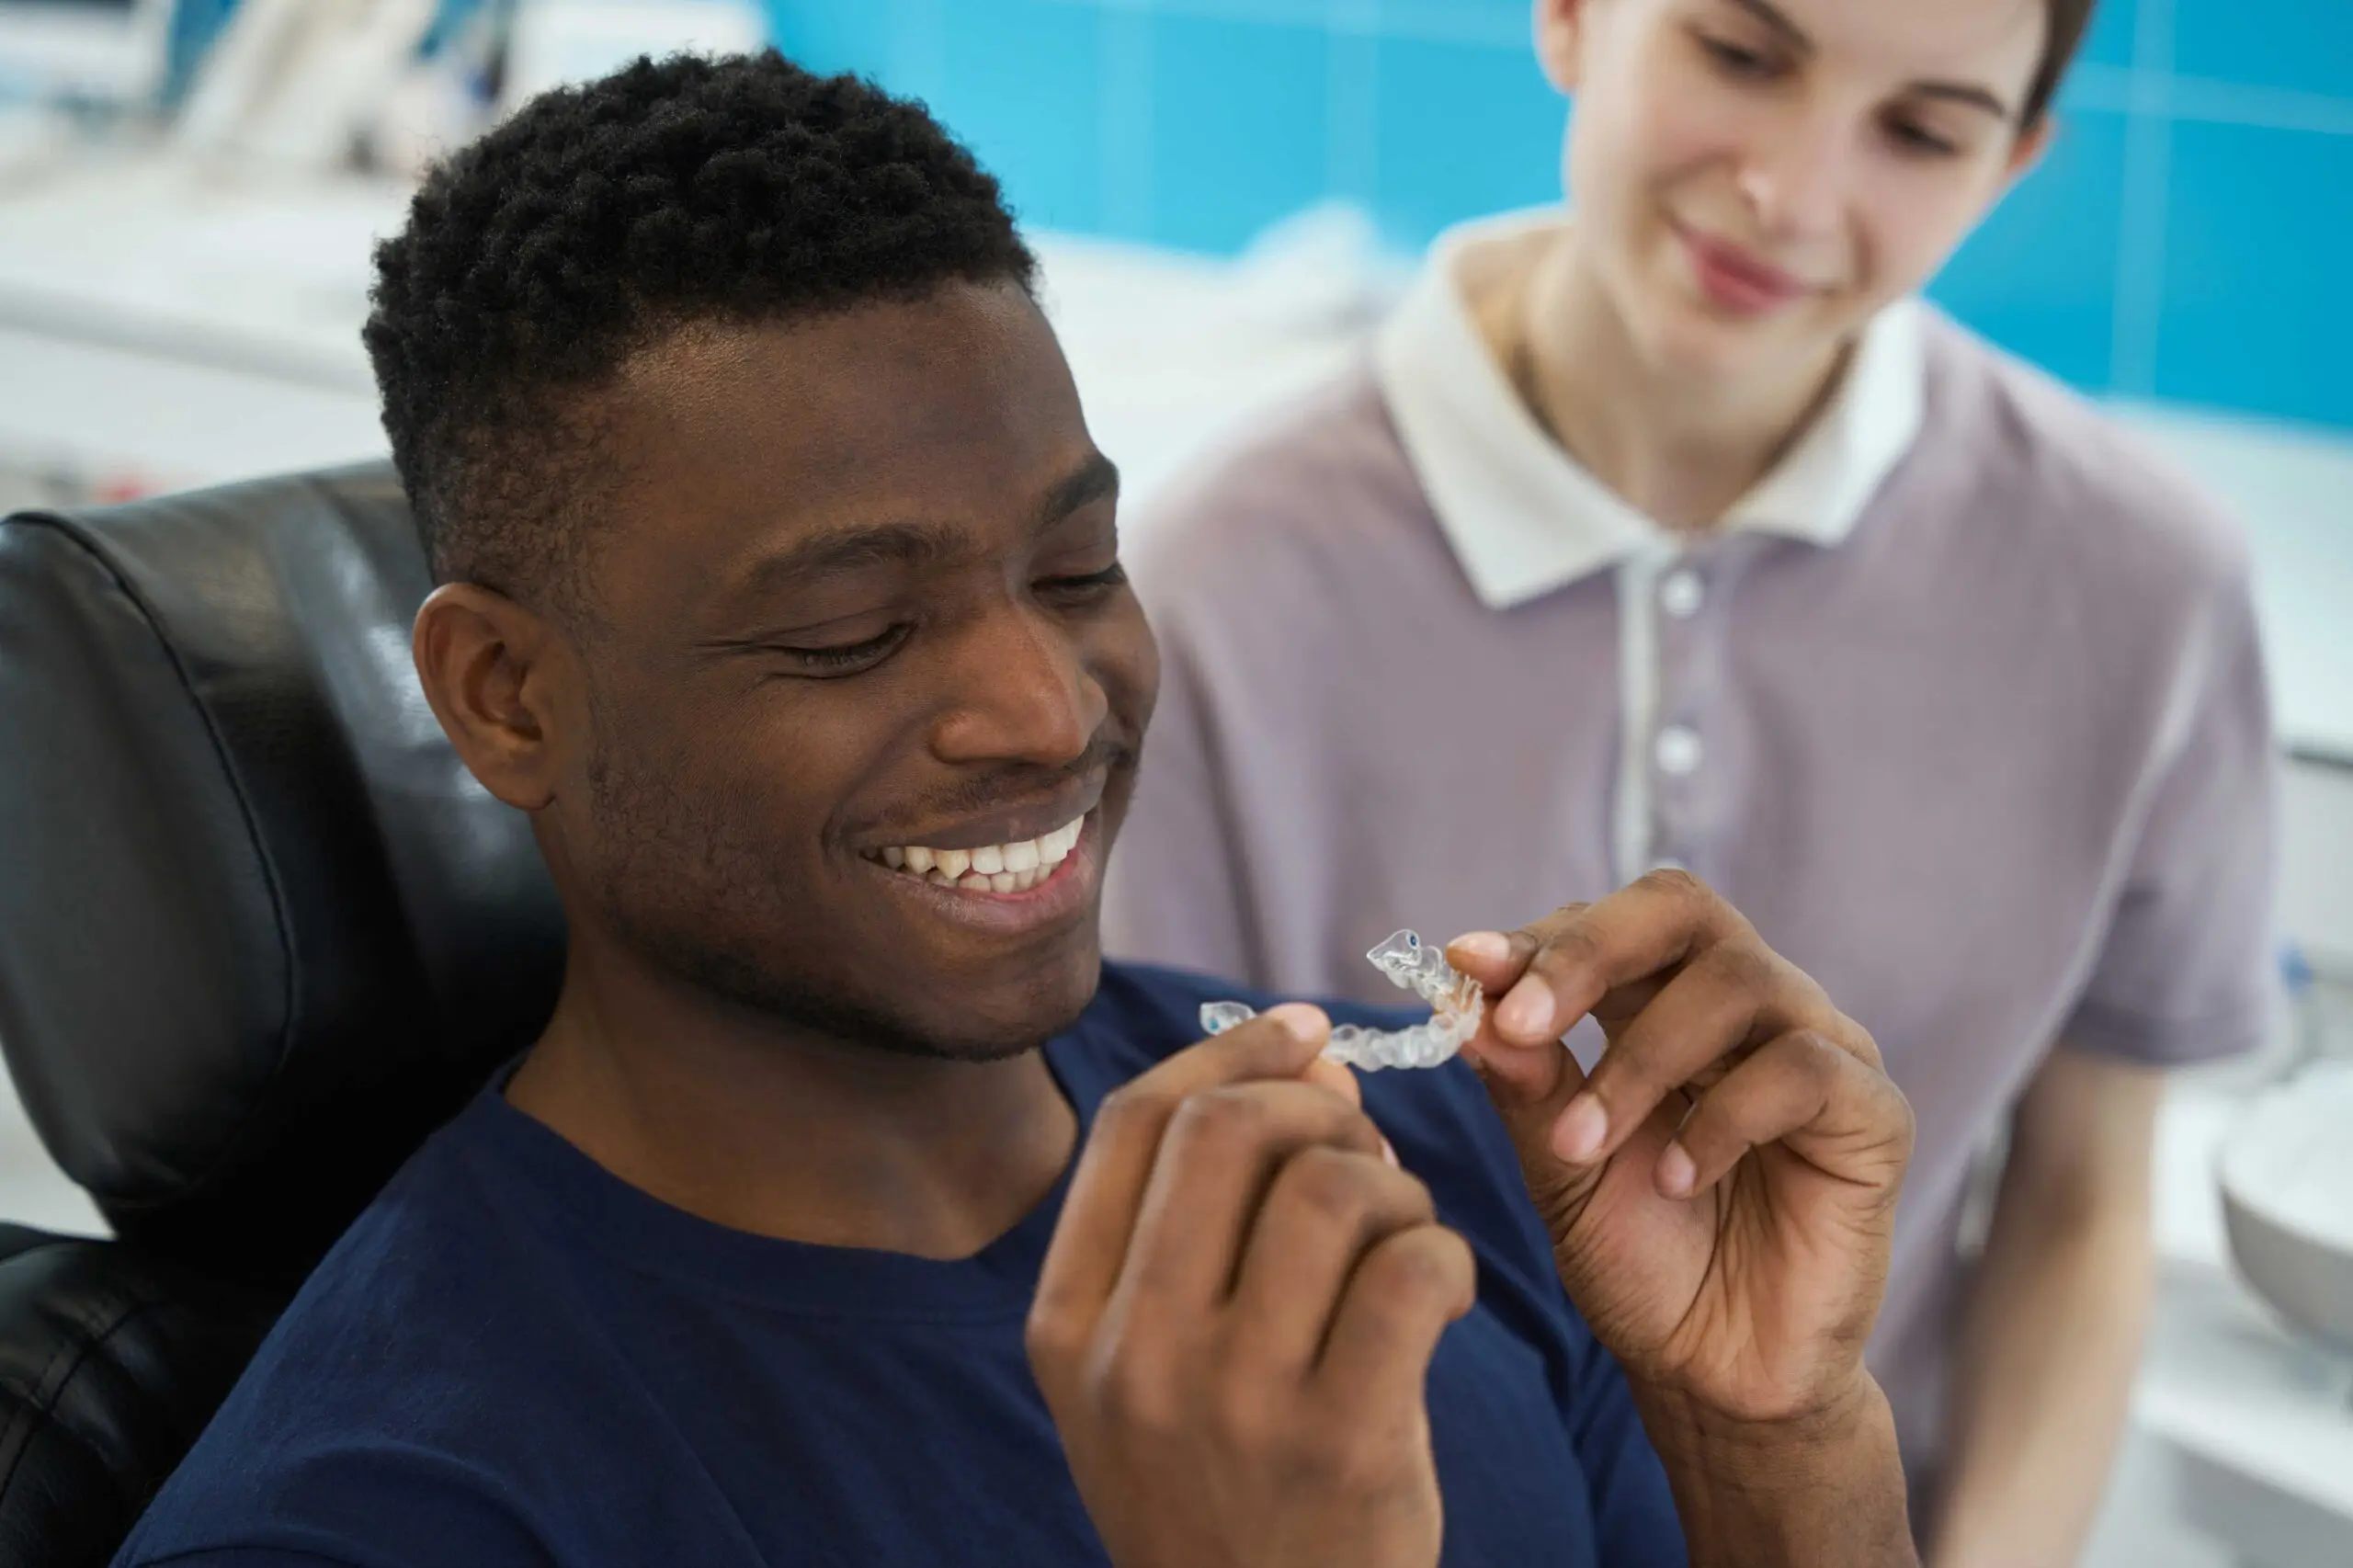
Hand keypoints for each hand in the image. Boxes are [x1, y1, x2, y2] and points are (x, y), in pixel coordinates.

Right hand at [1027, 1005, 1476, 1567]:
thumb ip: (1208, 1216)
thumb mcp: (1159, 1367)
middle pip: (1227, 1131)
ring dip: (1394, 1184)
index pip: (1133, 1121)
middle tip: (1364, 1149)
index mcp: (1069, 1324)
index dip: (1228, 1052)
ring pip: (1330, 1189)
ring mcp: (1234, 1403)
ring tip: (1404, 1233)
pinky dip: (1446, 1254)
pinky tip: (1443, 1292)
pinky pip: (1411, 1268)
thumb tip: (1307, 1057)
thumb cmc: (1225, 1492)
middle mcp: (1135, 1355)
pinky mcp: (1342, 1445)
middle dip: (1321, 1108)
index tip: (1302, 1036)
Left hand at [1446, 871, 1913, 1426]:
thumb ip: (1525, 1085)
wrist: (1716, 1374)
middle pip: (1680, 908)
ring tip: (1586, 1144)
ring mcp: (1816, 1049)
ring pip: (1738, 981)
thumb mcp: (1561, 1171)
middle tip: (1522, 1019)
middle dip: (1589, 952)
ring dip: (1641, 1060)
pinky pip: (1803, 1067)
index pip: (1607, 923)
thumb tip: (1467, 999)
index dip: (1537, 939)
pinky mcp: (1872, 1113)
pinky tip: (1678, 1180)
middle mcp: (1744, 1007)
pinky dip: (1723, 1119)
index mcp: (1662, 1002)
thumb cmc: (1642, 1260)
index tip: (1463, 966)